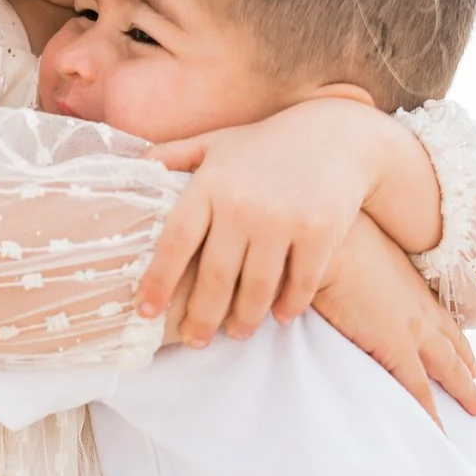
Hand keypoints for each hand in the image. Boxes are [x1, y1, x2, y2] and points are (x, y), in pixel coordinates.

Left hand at [138, 96, 411, 346]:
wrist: (338, 134)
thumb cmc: (267, 143)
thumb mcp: (218, 142)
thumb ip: (177, 155)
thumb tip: (137, 163)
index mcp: (211, 183)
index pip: (176, 241)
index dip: (157, 280)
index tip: (145, 311)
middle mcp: (243, 203)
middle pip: (216, 277)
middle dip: (202, 317)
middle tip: (194, 340)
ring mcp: (283, 219)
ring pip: (258, 288)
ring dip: (244, 320)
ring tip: (235, 334)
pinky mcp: (319, 231)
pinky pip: (300, 283)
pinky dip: (289, 306)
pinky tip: (279, 317)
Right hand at [311, 220, 475, 425]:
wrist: (329, 241)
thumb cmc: (334, 237)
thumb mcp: (361, 250)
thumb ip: (364, 268)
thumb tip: (349, 276)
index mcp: (411, 285)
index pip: (443, 318)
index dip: (457, 340)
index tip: (469, 356)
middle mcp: (420, 307)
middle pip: (453, 345)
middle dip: (468, 369)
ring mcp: (411, 329)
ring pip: (448, 369)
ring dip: (464, 390)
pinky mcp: (394, 347)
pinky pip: (418, 390)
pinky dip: (429, 414)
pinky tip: (437, 431)